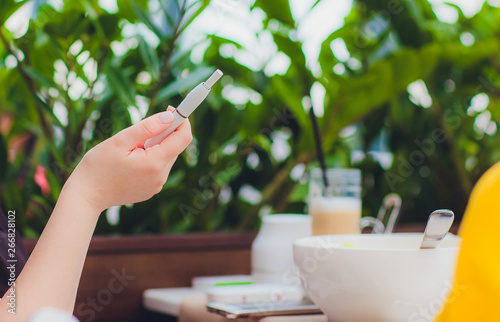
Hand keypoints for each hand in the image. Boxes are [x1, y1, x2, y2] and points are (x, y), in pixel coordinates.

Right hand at [64, 107, 191, 213]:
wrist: (85, 196)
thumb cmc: (97, 166)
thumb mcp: (120, 141)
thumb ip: (147, 127)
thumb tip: (169, 117)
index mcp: (155, 163)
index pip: (183, 138)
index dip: (182, 120)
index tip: (172, 109)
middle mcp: (161, 176)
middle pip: (174, 147)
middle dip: (162, 134)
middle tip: (138, 133)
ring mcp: (157, 185)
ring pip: (166, 157)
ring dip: (155, 147)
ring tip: (130, 151)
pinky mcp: (151, 190)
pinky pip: (158, 168)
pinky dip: (150, 159)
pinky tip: (130, 163)